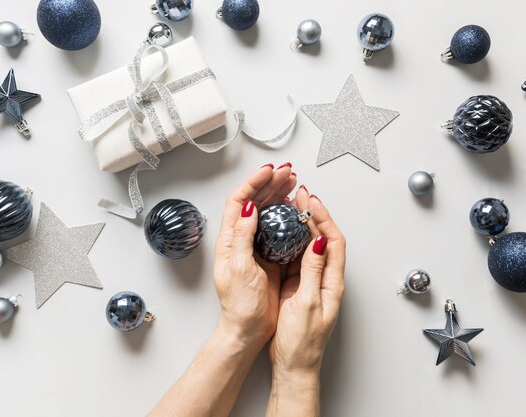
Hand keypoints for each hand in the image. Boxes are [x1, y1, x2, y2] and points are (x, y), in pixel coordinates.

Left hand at [214, 163, 296, 350]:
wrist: (248, 329)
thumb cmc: (239, 305)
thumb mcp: (240, 268)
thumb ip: (242, 236)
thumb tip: (247, 208)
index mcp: (229, 241)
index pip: (238, 202)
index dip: (253, 183)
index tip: (269, 172)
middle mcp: (241, 240)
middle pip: (254, 202)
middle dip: (270, 184)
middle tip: (287, 173)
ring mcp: (256, 247)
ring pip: (267, 213)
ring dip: (279, 196)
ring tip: (293, 184)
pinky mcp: (269, 256)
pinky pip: (278, 229)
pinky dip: (287, 215)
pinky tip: (296, 209)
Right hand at [269, 185, 345, 381]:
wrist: (293, 365)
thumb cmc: (302, 343)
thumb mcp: (307, 304)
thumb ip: (312, 272)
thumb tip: (317, 242)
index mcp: (332, 283)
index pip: (334, 242)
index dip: (324, 218)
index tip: (311, 202)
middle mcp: (325, 280)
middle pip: (324, 239)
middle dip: (314, 215)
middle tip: (301, 196)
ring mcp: (312, 282)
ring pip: (311, 246)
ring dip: (303, 225)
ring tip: (292, 206)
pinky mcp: (299, 287)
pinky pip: (298, 257)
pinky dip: (292, 241)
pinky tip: (283, 232)